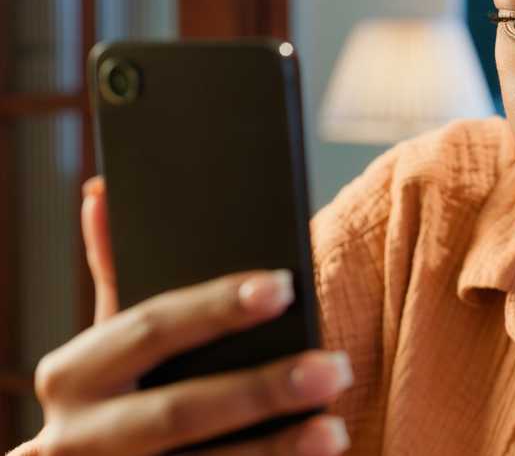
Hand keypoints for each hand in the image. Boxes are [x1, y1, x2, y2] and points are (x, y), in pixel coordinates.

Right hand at [28, 177, 351, 455]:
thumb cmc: (111, 400)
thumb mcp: (105, 345)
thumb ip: (114, 275)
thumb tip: (103, 191)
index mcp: (73, 374)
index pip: (152, 328)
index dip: (217, 306)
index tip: (283, 287)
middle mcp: (77, 438)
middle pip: (179, 410)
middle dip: (260, 390)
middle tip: (336, 367)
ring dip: (274, 449)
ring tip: (336, 427)